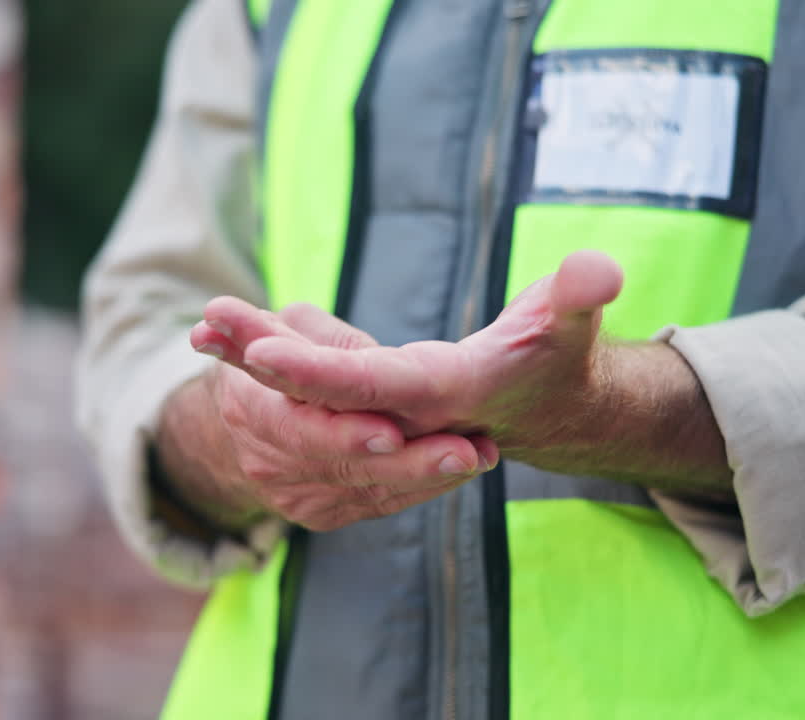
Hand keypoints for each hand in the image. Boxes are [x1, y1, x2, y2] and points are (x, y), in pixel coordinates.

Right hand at [156, 351, 498, 533]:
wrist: (254, 419)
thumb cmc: (278, 351)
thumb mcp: (280, 329)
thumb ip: (277, 332)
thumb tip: (219, 317)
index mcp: (250, 408)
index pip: (296, 426)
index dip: (343, 433)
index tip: (389, 433)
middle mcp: (269, 463)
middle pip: (346, 469)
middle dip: (410, 464)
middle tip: (465, 452)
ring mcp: (295, 495)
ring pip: (371, 491)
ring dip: (432, 475)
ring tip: (483, 455)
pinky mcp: (323, 513)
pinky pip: (379, 504)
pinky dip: (423, 487)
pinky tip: (464, 468)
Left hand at [193, 251, 623, 460]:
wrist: (545, 409)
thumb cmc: (555, 358)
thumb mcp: (569, 323)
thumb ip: (579, 296)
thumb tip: (601, 270)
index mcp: (445, 397)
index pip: (372, 388)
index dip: (318, 373)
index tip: (261, 349)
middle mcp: (404, 418)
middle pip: (319, 396)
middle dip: (260, 359)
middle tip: (209, 319)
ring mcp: (381, 417)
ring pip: (303, 394)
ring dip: (249, 360)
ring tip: (203, 323)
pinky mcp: (367, 407)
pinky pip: (306, 390)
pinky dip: (262, 365)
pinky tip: (220, 338)